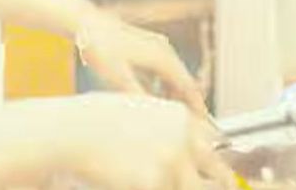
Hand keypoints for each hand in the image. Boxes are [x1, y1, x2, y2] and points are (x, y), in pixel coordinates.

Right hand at [62, 93, 231, 189]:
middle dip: (218, 186)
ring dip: (181, 187)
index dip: (218, 168)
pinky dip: (154, 188)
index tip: (222, 181)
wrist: (72, 131)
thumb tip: (188, 151)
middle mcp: (183, 138)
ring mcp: (172, 162)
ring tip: (150, 178)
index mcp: (180, 118)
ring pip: (193, 189)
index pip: (216, 147)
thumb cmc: (96, 122)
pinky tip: (133, 181)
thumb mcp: (140, 113)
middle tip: (219, 189)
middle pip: (219, 174)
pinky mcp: (156, 182)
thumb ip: (169, 131)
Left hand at [75, 9, 209, 117]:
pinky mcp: (146, 44)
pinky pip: (163, 67)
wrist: (86, 23)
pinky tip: (153, 93)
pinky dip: (164, 82)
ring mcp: (156, 44)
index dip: (196, 104)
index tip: (203, 120)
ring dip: (175, 92)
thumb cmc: (100, 46)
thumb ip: (138, 95)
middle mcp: (163, 49)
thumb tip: (153, 115)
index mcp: (162, 57)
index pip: (187, 84)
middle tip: (189, 121)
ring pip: (173, 73)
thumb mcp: (117, 76)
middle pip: (184, 79)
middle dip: (187, 100)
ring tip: (170, 111)